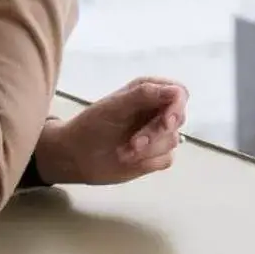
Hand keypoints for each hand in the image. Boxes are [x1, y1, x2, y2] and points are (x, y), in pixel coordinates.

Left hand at [33, 77, 188, 185]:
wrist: (76, 156)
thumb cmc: (92, 125)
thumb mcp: (115, 106)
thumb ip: (144, 95)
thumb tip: (174, 91)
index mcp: (149, 91)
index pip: (178, 93)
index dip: (177, 107)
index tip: (166, 122)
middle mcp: (156, 111)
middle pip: (178, 118)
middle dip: (157, 133)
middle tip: (135, 143)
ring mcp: (157, 134)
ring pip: (171, 141)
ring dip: (148, 149)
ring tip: (124, 151)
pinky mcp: (154, 156)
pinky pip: (166, 159)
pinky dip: (149, 162)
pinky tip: (129, 159)